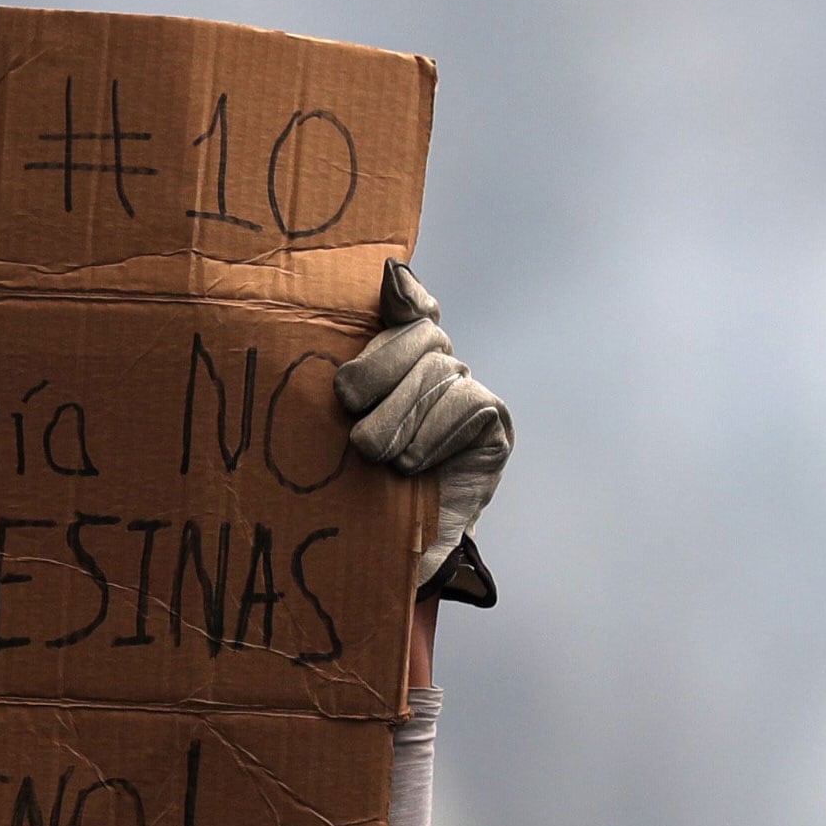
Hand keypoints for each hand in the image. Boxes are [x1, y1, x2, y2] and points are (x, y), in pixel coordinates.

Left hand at [334, 261, 511, 599]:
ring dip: (400, 419)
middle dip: (378, 374)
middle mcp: (439, 365)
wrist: (388, 555)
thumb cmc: (351, 488)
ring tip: (380, 458)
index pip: (410, 308)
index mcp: (399, 359)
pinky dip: (432, 438)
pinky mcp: (493, 424)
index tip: (390, 280)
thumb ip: (353, 364)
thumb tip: (393, 269)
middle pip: (420, 337)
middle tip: (350, 412)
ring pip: (437, 372)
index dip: (406, 293)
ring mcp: (471, 392)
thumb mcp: (332, 427)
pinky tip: (413, 466)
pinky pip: (464, 406)